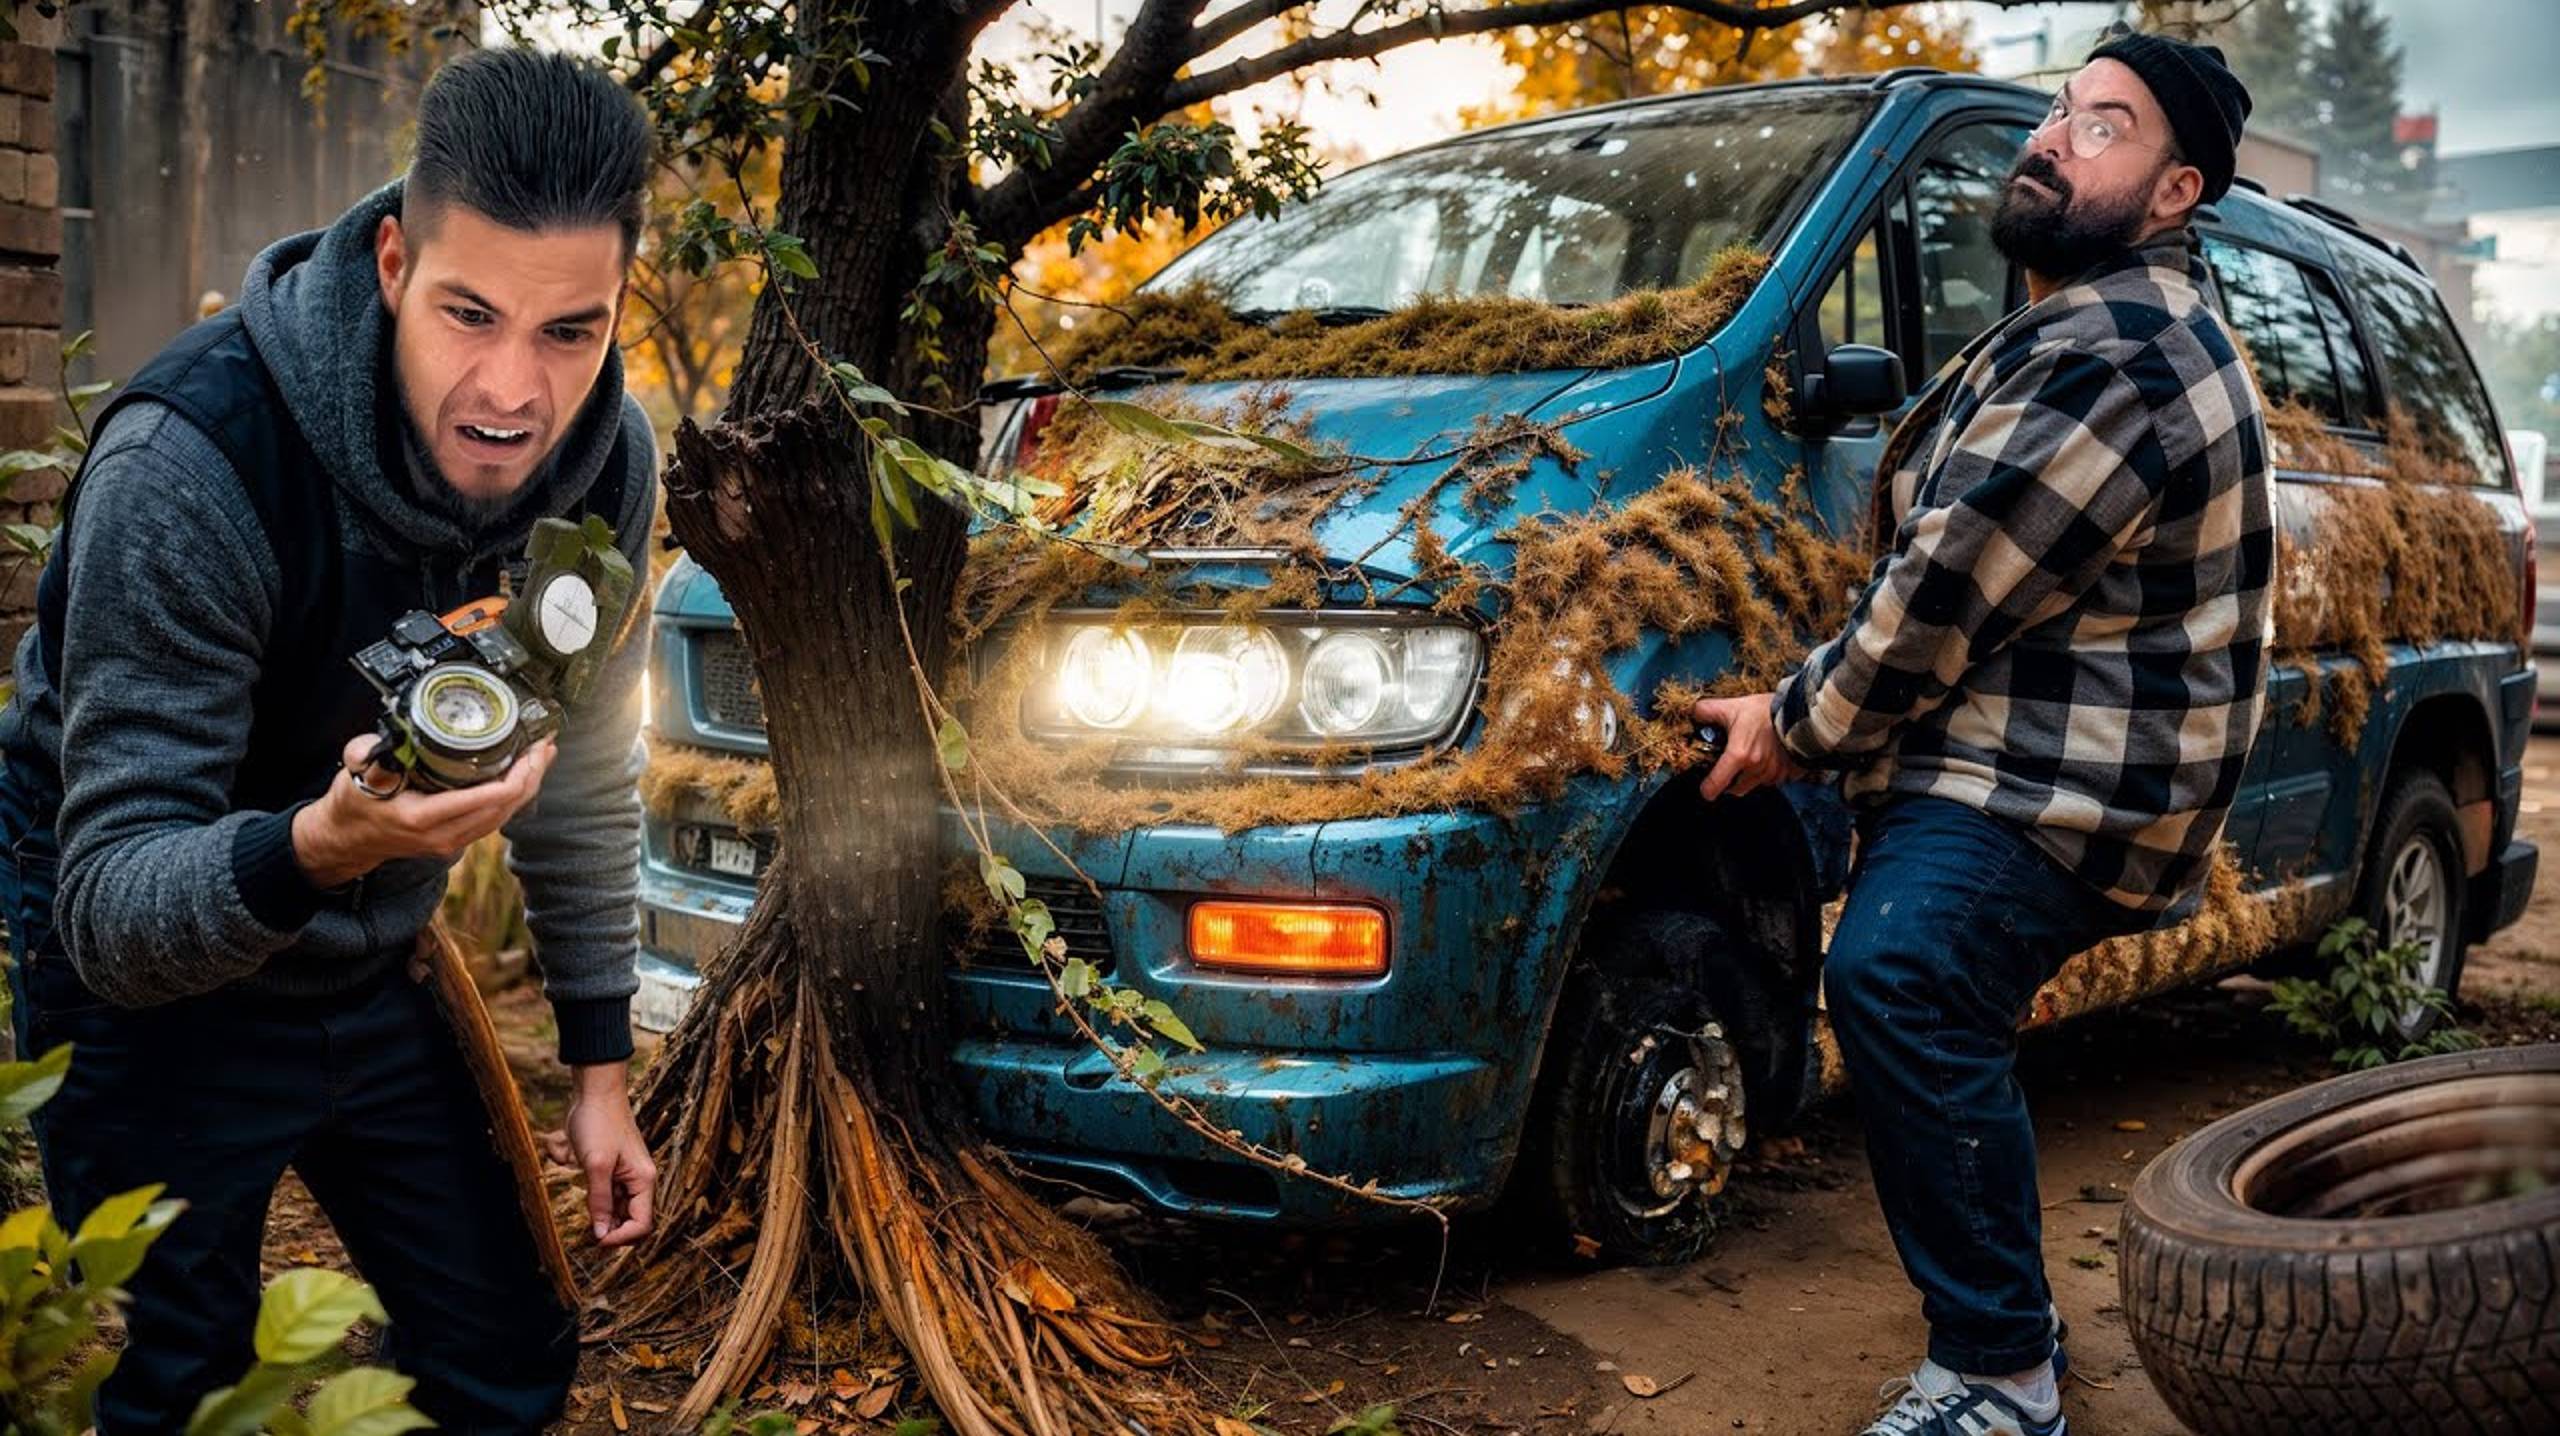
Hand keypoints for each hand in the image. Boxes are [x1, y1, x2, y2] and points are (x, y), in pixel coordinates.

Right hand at [291, 735, 556, 886]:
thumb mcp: (355, 776)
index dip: (517, 775)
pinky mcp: (457, 839)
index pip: (486, 800)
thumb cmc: (354, 804)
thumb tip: (382, 741)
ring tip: (543, 754)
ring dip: (528, 784)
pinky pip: (495, 818)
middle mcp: (444, 835)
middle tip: (545, 744)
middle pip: (505, 808)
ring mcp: (453, 841)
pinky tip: (524, 775)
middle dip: (531, 775)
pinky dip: (513, 796)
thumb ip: (366, 756)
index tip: (531, 749)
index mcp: (423, 818)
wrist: (348, 838)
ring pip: (505, 815)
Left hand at [564, 1063, 655, 1246]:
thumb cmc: (598, 1123)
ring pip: (620, 1211)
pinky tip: (584, 1196)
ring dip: (603, 1217)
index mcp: (644, 1180)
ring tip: (584, 1214)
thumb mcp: (596, 1165)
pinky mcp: (615, 1171)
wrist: (596, 1093)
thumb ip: (600, 1202)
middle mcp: (641, 1181)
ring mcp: (628, 1176)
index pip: (642, 1224)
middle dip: (612, 1230)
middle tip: (588, 1232)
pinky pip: (610, 1197)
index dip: (621, 1237)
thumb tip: (602, 1235)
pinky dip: (597, 1203)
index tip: (596, 1239)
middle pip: (633, 1221)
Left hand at [1693, 693, 1803, 801]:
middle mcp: (1756, 769)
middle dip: (1729, 783)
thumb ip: (1708, 711)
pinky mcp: (1788, 773)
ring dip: (1748, 777)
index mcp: (1739, 755)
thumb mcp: (1732, 707)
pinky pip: (1772, 780)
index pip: (1716, 785)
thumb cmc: (1767, 710)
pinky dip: (1766, 773)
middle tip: (1727, 769)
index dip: (1707, 789)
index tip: (1706, 788)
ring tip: (1749, 758)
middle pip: (1735, 789)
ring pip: (1754, 785)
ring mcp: (1773, 773)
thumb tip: (1693, 714)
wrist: (1801, 711)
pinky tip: (1767, 757)